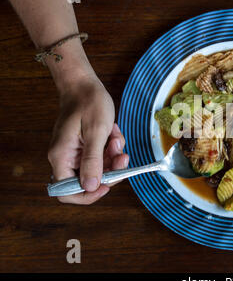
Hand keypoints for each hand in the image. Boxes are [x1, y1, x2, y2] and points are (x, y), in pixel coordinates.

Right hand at [48, 73, 128, 203]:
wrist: (85, 84)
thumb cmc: (88, 103)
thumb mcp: (96, 132)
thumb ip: (93, 161)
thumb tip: (91, 187)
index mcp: (61, 157)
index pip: (67, 192)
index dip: (88, 195)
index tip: (108, 185)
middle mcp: (66, 158)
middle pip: (88, 181)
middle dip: (109, 170)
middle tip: (122, 156)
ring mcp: (75, 153)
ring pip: (99, 169)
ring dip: (113, 157)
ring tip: (115, 138)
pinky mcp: (85, 147)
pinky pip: (102, 157)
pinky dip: (111, 148)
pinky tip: (113, 133)